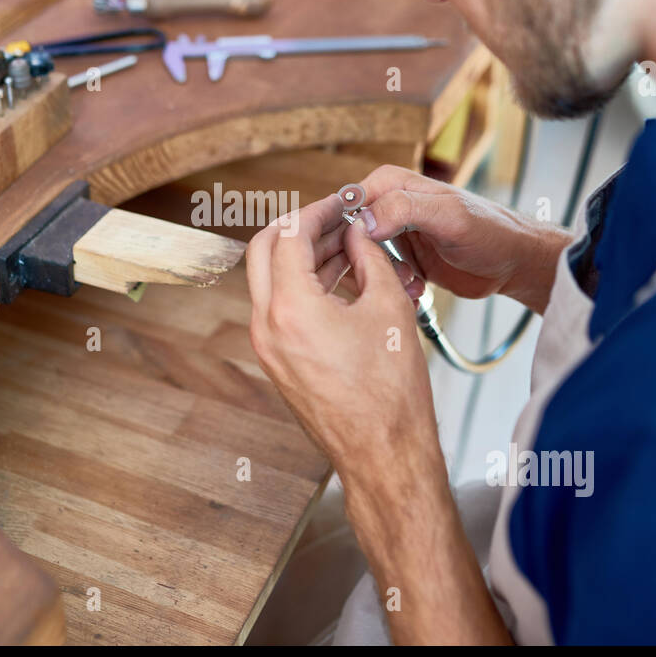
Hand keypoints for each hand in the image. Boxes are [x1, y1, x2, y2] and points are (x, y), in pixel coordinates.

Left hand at [245, 193, 438, 480]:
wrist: (383, 453)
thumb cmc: (392, 389)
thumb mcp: (389, 307)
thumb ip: (369, 258)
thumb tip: (357, 232)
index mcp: (290, 307)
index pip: (289, 234)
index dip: (318, 211)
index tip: (342, 204)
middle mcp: (265, 325)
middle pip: (263, 250)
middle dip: (297, 226)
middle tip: (334, 218)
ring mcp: (266, 346)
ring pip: (268, 279)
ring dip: (301, 256)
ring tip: (346, 245)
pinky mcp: (276, 361)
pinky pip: (278, 307)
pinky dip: (301, 285)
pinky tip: (339, 278)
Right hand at [355, 165, 572, 313]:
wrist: (515, 264)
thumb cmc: (491, 231)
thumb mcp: (448, 216)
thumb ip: (404, 210)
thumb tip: (361, 220)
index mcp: (394, 184)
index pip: (348, 201)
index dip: (344, 227)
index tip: (353, 252)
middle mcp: (390, 207)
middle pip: (351, 233)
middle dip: (363, 258)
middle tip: (385, 275)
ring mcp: (396, 235)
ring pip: (363, 258)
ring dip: (380, 276)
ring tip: (410, 284)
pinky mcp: (404, 261)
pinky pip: (381, 275)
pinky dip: (393, 287)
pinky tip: (417, 293)